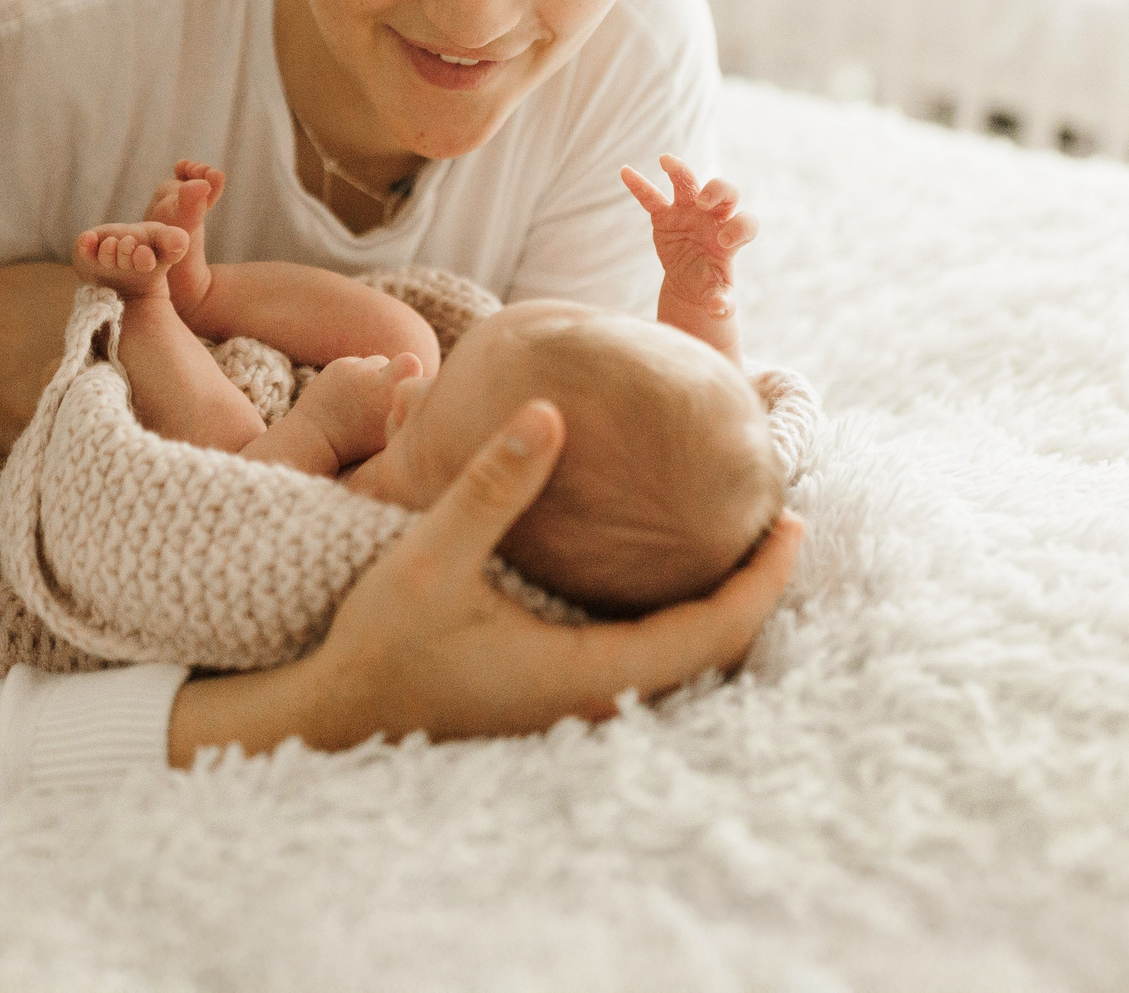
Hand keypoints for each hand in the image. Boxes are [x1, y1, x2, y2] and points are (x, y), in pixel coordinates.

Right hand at [169, 401, 804, 761]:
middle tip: (783, 523)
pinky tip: (663, 574)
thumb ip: (492, 484)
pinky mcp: (553, 695)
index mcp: (583, 671)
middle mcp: (593, 698)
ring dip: (715, 604)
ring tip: (739, 542)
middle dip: (752, 590)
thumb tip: (550, 412)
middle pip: (710, 653)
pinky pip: (643, 661)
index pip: (710, 631)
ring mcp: (574, 705)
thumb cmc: (380, 643)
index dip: (761, 580)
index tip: (796, 522)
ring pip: (677, 661)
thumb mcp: (430, 553)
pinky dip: (675, 617)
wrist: (332, 715)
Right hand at [621, 155, 754, 315]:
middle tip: (705, 202)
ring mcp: (689, 212)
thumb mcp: (715, 295)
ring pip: (688, 184)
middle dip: (718, 191)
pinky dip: (639, 185)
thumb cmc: (708, 285)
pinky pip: (651, 197)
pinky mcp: (664, 215)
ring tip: (666, 161)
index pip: (744, 222)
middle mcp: (714, 218)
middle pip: (726, 192)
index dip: (737, 228)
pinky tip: (625, 172)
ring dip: (680, 172)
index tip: (723, 243)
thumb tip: (721, 310)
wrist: (690, 283)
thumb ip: (720, 300)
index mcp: (731, 237)